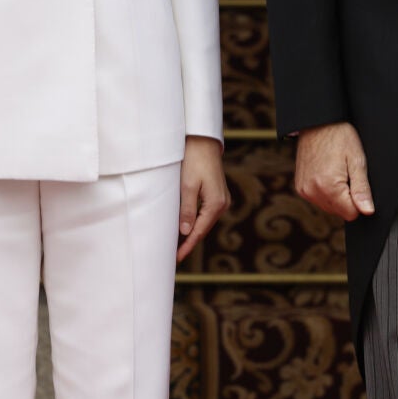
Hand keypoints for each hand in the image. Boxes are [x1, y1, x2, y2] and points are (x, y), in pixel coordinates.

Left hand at [177, 135, 230, 261]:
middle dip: (190, 241)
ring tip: (178, 244)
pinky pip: (206, 212)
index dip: (187, 245)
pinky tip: (187, 225)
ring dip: (192, 231)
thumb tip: (185, 232)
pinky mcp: (217, 193)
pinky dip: (196, 220)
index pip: (199, 231)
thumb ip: (187, 210)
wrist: (202, 141)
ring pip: (205, 221)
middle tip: (175, 255)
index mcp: (216, 204)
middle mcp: (222, 203)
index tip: (177, 258)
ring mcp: (221, 198)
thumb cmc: (193, 160)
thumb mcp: (187, 185)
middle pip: (203, 228)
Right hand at [295, 121, 374, 220]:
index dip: (358, 199)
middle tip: (345, 172)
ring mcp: (304, 190)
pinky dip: (325, 190)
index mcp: (328, 187)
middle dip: (346, 197)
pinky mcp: (300, 187)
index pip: (351, 213)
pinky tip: (326, 172)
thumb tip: (367, 211)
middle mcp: (312, 191)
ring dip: (335, 195)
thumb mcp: (357, 160)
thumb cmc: (338, 136)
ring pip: (329, 206)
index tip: (354, 179)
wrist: (316, 123)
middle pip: (339, 211)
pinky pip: (318, 198)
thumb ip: (362, 189)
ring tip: (335, 170)